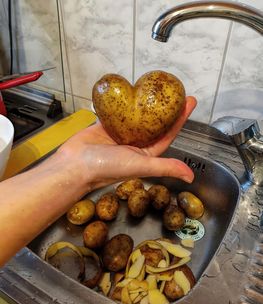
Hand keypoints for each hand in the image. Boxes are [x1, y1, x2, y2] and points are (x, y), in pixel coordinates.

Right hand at [59, 96, 196, 189]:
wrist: (75, 165)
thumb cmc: (107, 168)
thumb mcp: (141, 165)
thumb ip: (165, 168)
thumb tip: (190, 177)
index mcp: (145, 154)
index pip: (167, 134)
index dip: (179, 120)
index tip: (189, 103)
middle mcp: (134, 144)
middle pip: (154, 123)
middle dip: (165, 108)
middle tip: (175, 91)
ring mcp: (120, 134)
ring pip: (137, 117)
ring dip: (146, 104)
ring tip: (156, 88)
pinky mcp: (106, 126)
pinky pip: (118, 113)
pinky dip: (124, 103)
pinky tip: (132, 91)